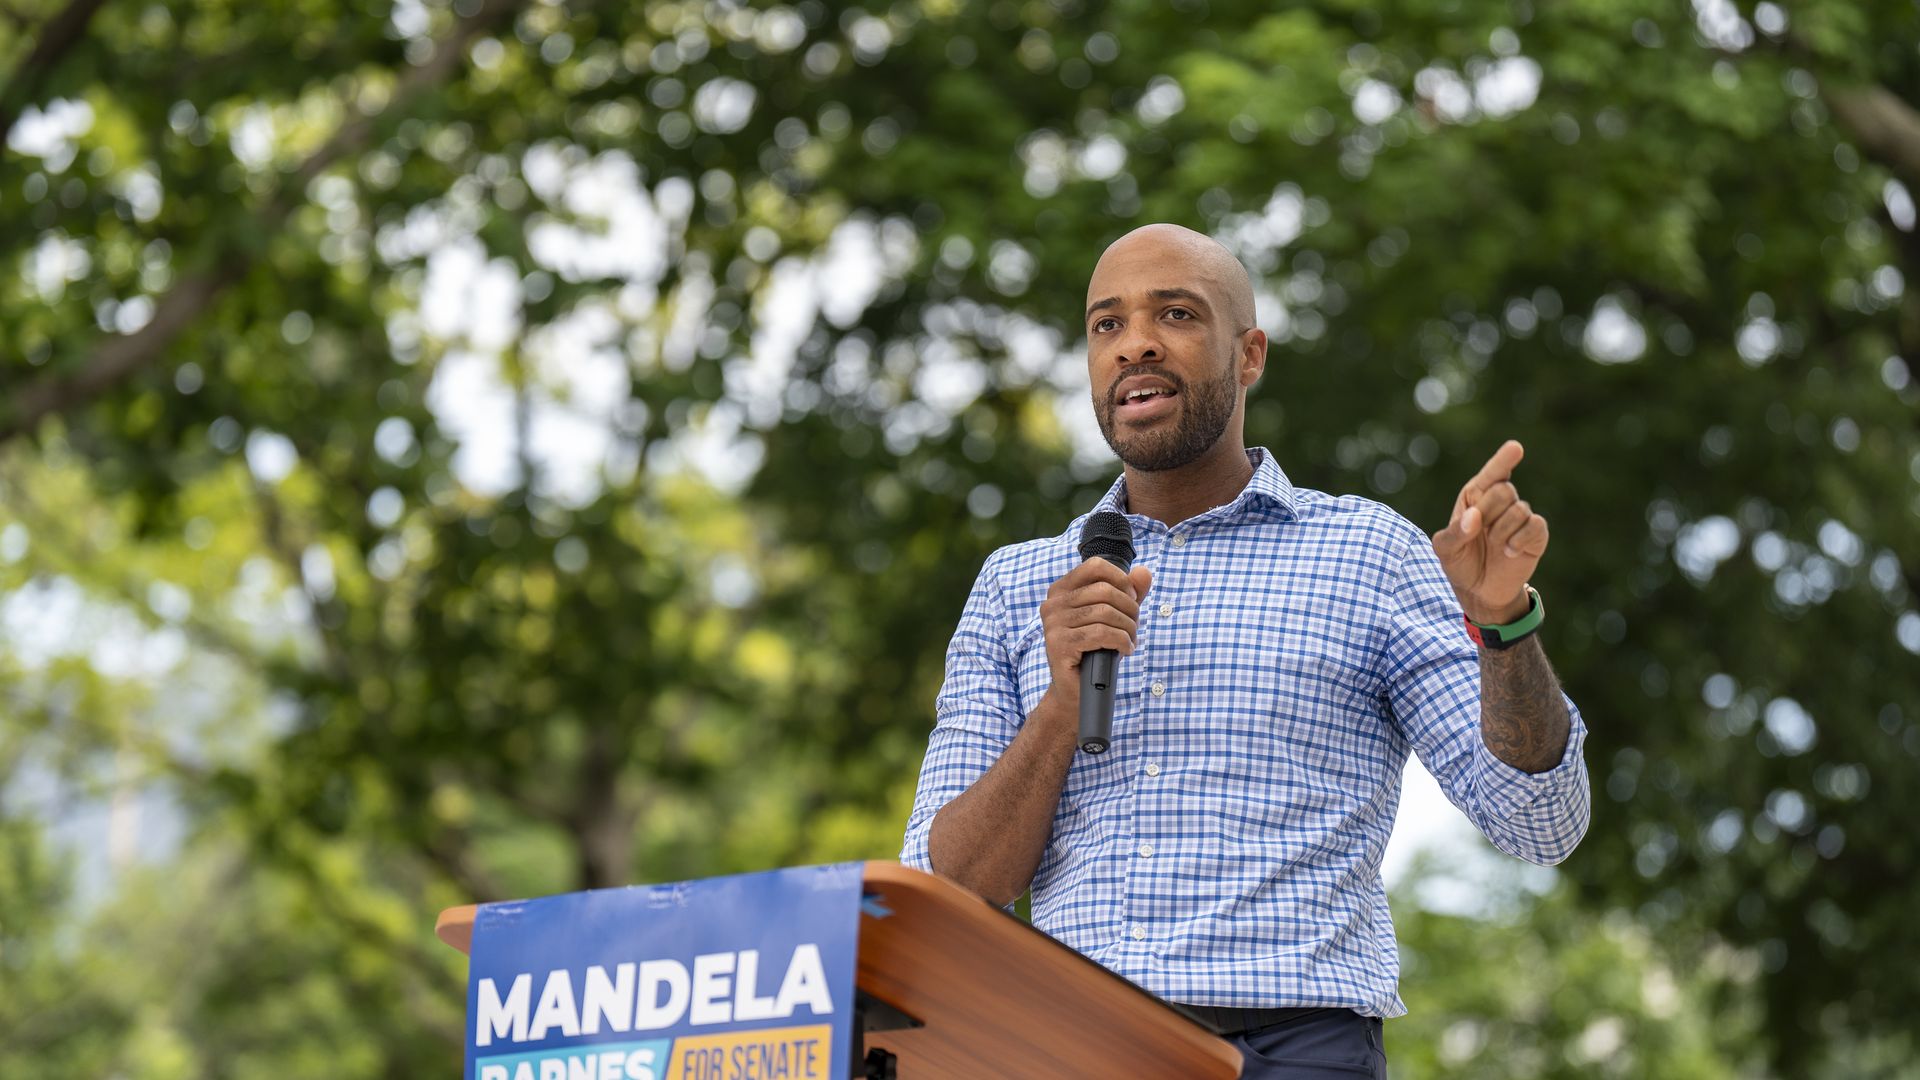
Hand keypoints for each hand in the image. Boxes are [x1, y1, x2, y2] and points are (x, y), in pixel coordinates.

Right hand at [1038, 558, 1153, 705]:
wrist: (1076, 689)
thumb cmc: (1095, 649)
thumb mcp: (1115, 616)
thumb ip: (1129, 593)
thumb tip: (1144, 572)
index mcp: (1061, 590)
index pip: (1095, 566)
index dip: (1121, 579)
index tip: (1132, 599)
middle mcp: (1052, 603)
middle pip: (1104, 590)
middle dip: (1129, 609)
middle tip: (1134, 627)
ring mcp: (1053, 624)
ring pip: (1105, 612)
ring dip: (1128, 628)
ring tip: (1130, 640)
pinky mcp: (1059, 644)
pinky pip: (1101, 633)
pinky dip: (1122, 641)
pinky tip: (1126, 650)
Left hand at [1431, 440, 1548, 624]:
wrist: (1479, 591)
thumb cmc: (1460, 563)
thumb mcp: (1445, 549)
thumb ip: (1454, 532)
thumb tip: (1474, 518)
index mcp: (1475, 496)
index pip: (1492, 473)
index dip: (1503, 460)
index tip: (1515, 448)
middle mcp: (1499, 501)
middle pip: (1503, 490)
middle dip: (1489, 513)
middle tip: (1481, 533)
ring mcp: (1520, 517)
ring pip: (1519, 509)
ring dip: (1502, 531)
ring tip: (1494, 545)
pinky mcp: (1536, 534)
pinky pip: (1535, 525)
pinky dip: (1519, 539)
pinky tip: (1509, 552)